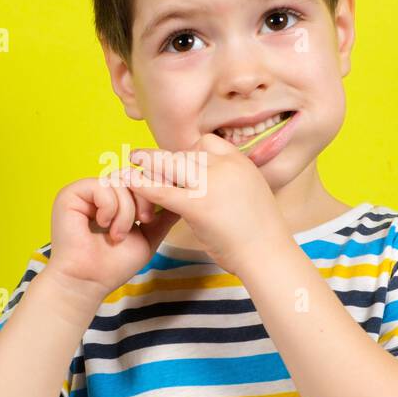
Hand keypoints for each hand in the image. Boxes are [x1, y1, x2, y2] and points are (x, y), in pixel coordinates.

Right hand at [44, 168, 181, 301]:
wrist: (89, 283)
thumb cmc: (114, 265)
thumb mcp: (147, 237)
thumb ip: (162, 217)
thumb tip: (182, 198)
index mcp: (112, 199)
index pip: (139, 180)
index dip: (153, 192)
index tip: (152, 218)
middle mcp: (97, 191)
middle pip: (131, 176)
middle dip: (144, 199)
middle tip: (143, 223)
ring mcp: (83, 191)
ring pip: (119, 181)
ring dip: (127, 211)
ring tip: (118, 235)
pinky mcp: (70, 194)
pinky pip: (101, 186)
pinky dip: (110, 208)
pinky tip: (104, 226)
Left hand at [122, 133, 287, 275]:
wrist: (268, 254)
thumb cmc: (259, 234)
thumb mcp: (251, 194)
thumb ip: (232, 182)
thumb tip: (213, 182)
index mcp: (240, 162)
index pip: (206, 142)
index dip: (189, 152)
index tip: (178, 164)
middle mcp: (226, 167)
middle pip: (186, 152)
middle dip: (165, 159)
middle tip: (143, 159)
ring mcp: (212, 183)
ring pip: (172, 165)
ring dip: (150, 164)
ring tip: (130, 161)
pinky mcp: (198, 205)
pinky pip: (163, 190)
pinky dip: (143, 185)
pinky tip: (129, 182)